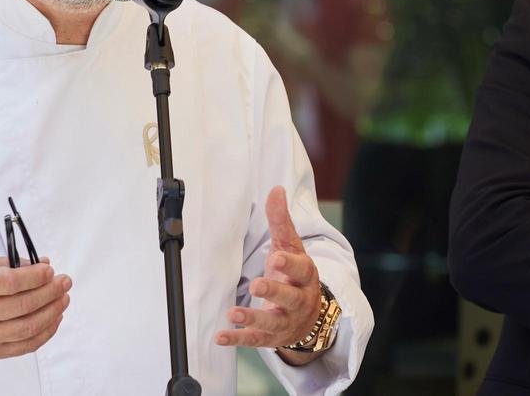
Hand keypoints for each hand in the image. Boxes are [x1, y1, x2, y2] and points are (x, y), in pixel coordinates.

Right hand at [0, 256, 71, 360]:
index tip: (49, 270)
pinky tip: (55, 318)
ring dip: (52, 311)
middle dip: (50, 292)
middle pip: (22, 305)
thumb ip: (7, 263)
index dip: (34, 276)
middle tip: (65, 281)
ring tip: (64, 298)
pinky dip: (46, 332)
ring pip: (28, 327)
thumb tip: (43, 264)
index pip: (8, 283)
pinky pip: (25, 346)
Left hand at [216, 186, 321, 362]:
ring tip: (233, 313)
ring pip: (271, 322)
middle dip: (274, 290)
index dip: (289, 264)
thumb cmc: (295, 275)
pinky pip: (254, 339)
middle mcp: (298, 300)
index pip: (299, 269)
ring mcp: (284, 321)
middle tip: (258, 284)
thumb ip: (281, 221)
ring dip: (252, 317)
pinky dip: (237, 339)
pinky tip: (221, 337)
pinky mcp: (270, 337)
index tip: (277, 257)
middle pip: (288, 297)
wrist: (309, 315)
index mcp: (304, 275)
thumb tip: (276, 189)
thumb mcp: (290, 247)